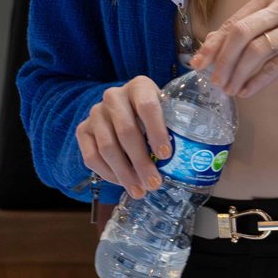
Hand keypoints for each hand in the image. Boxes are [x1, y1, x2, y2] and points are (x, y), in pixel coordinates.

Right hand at [76, 76, 168, 198]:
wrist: (123, 109)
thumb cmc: (152, 116)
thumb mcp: (165, 111)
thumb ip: (175, 126)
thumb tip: (194, 158)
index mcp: (139, 86)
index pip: (147, 106)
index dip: (156, 131)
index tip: (165, 156)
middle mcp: (114, 96)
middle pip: (126, 131)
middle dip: (141, 161)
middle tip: (154, 184)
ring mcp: (96, 112)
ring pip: (108, 147)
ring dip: (124, 173)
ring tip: (139, 191)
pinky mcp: (82, 129)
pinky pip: (91, 156)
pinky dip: (107, 173)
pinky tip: (122, 183)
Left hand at [190, 0, 277, 97]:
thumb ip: (249, 30)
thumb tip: (210, 45)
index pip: (235, 20)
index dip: (213, 44)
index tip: (198, 63)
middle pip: (241, 33)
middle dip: (222, 60)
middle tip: (215, 81)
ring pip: (256, 51)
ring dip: (238, 74)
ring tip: (231, 90)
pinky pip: (275, 66)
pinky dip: (257, 81)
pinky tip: (248, 91)